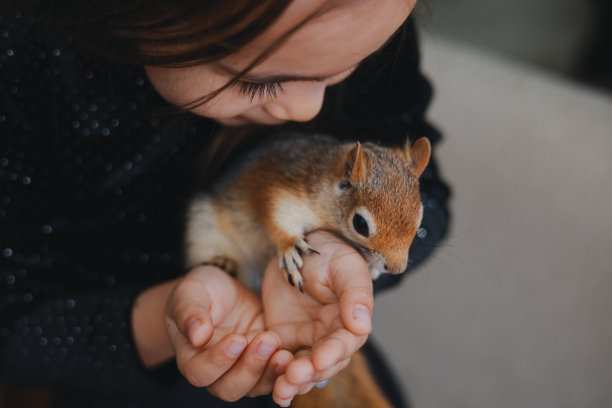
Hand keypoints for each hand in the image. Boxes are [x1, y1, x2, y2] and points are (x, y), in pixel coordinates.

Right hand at [165, 265, 293, 400]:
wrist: (227, 291)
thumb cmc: (202, 290)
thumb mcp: (192, 291)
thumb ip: (189, 311)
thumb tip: (197, 335)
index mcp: (191, 358)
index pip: (201, 372)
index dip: (218, 361)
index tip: (237, 339)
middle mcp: (216, 373)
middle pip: (230, 388)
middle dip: (250, 367)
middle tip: (266, 340)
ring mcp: (243, 371)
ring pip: (256, 387)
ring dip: (270, 370)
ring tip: (281, 347)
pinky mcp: (265, 364)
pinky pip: (276, 375)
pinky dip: (285, 368)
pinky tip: (294, 352)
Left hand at [262, 231, 373, 405]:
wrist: (299, 243)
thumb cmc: (329, 253)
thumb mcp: (345, 267)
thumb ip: (355, 295)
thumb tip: (362, 325)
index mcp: (349, 321)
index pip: (345, 343)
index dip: (333, 353)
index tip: (319, 361)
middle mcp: (330, 336)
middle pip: (323, 364)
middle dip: (309, 373)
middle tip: (292, 377)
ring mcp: (306, 339)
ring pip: (302, 369)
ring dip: (293, 381)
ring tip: (280, 390)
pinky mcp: (283, 338)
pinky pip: (279, 361)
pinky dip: (274, 375)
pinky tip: (269, 387)